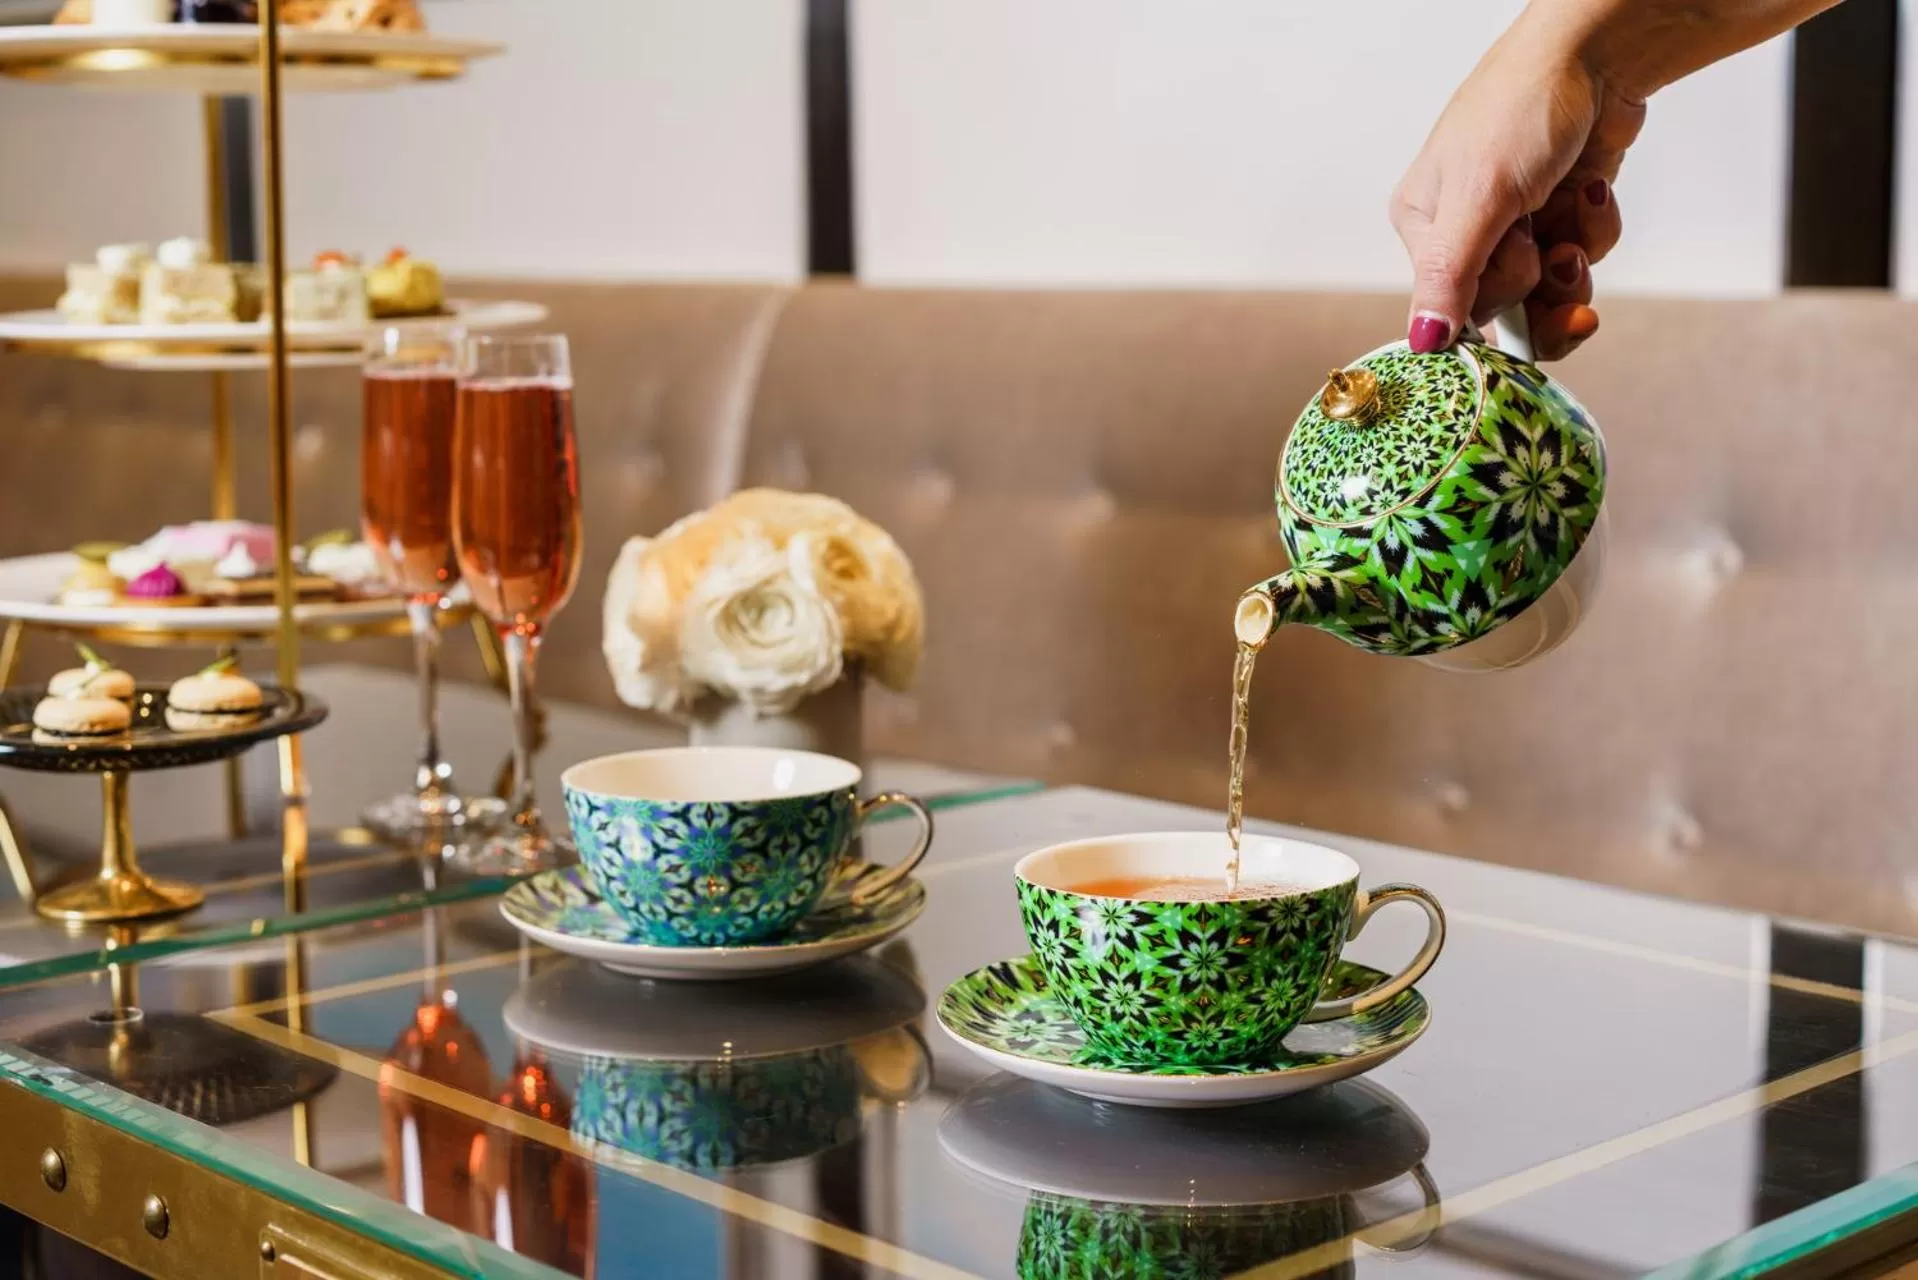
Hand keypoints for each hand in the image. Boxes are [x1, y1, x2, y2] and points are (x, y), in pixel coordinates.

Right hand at [1390, 17, 1643, 359]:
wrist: (1598, 52)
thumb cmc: (1524, 104)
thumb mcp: (1481, 197)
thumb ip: (1449, 276)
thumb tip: (1421, 343)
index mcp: (1425, 227)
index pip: (1455, 311)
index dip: (1500, 316)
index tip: (1538, 315)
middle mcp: (1465, 230)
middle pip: (1506, 306)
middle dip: (1544, 285)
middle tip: (1555, 252)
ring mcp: (1515, 221)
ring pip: (1550, 285)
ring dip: (1576, 257)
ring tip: (1578, 212)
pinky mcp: (1559, 210)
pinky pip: (1581, 252)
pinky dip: (1595, 228)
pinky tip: (1592, 191)